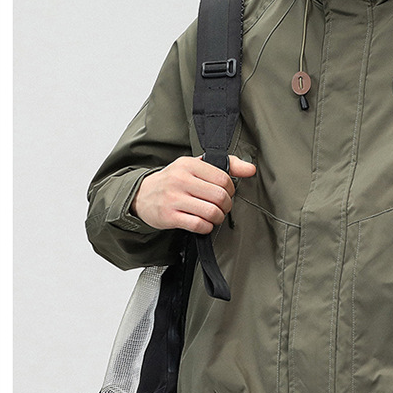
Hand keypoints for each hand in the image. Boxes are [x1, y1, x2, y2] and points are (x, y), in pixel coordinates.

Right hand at [131, 154, 255, 233]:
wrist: (141, 195)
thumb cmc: (173, 180)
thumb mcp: (195, 166)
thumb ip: (225, 165)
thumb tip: (251, 169)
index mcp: (189, 164)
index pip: (223, 178)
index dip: (231, 190)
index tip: (227, 194)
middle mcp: (181, 179)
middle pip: (220, 196)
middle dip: (226, 206)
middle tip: (222, 208)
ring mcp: (174, 198)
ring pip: (211, 212)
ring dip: (218, 218)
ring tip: (214, 217)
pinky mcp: (169, 216)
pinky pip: (198, 225)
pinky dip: (206, 227)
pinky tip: (204, 224)